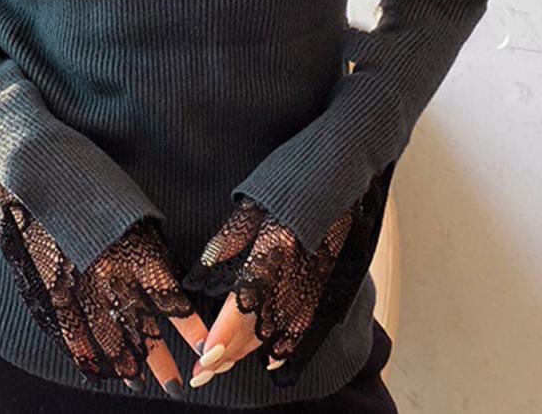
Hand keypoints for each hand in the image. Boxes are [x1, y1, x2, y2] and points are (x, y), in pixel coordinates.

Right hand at [0, 178, 210, 397]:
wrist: (38, 165)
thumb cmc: (91, 178)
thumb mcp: (131, 204)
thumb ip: (148, 241)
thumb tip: (169, 271)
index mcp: (134, 245)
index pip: (170, 297)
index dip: (188, 328)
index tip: (206, 348)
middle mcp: (109, 268)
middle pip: (141, 323)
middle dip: (160, 355)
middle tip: (176, 381)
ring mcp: (77, 279)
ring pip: (106, 332)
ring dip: (126, 361)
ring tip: (139, 382)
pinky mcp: (50, 281)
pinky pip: (70, 326)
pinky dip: (84, 352)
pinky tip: (96, 370)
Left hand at [181, 196, 354, 389]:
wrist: (340, 168)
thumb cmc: (289, 177)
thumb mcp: (250, 204)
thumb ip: (227, 242)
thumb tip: (201, 273)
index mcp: (277, 245)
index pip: (248, 300)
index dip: (226, 331)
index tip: (205, 355)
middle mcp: (299, 267)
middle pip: (261, 322)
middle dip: (230, 351)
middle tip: (202, 372)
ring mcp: (317, 277)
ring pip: (280, 327)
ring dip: (249, 351)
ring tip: (221, 366)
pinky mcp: (328, 280)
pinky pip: (306, 321)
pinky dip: (286, 343)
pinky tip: (270, 359)